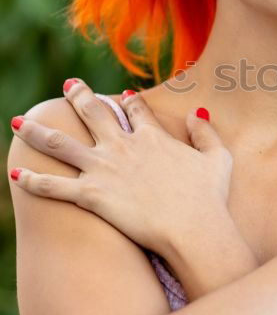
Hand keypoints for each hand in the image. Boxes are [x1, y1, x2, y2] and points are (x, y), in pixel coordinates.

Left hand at [8, 79, 234, 268]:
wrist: (192, 227)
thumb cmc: (209, 198)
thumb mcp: (217, 159)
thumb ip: (206, 134)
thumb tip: (197, 113)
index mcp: (152, 137)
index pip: (135, 110)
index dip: (127, 102)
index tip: (121, 96)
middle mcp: (122, 146)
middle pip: (93, 114)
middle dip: (78, 97)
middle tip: (68, 87)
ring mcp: (103, 169)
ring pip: (60, 144)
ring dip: (37, 131)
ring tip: (19, 122)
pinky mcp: (90, 195)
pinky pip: (53, 186)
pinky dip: (32, 180)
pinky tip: (14, 172)